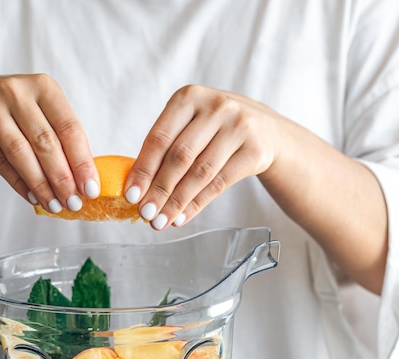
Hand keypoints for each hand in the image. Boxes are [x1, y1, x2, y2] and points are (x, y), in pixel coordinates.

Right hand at [0, 74, 99, 212]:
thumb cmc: (16, 112)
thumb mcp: (41, 112)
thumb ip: (61, 139)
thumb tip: (83, 182)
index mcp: (43, 86)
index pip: (69, 127)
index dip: (82, 161)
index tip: (91, 189)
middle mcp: (15, 90)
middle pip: (45, 142)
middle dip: (62, 178)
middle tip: (73, 203)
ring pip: (20, 153)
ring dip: (41, 185)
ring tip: (55, 205)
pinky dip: (19, 183)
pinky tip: (32, 198)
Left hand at [125, 85, 290, 229]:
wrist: (268, 131)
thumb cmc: (216, 128)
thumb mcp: (191, 123)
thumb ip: (166, 146)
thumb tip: (137, 187)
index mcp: (190, 96)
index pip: (160, 137)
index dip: (143, 169)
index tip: (131, 194)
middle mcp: (216, 107)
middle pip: (180, 156)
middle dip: (158, 189)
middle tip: (145, 213)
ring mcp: (240, 127)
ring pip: (200, 173)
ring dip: (176, 202)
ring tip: (160, 221)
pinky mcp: (256, 151)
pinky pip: (220, 183)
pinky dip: (197, 204)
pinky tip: (182, 217)